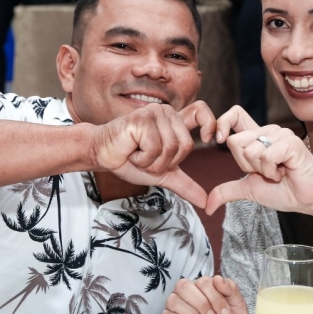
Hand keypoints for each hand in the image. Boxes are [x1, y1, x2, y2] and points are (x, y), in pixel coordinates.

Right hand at [89, 102, 212, 207]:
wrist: (102, 155)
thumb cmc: (129, 161)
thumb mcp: (162, 175)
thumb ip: (185, 185)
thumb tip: (206, 202)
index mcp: (174, 121)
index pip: (201, 111)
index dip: (210, 124)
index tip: (208, 139)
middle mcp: (166, 113)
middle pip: (185, 146)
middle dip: (165, 162)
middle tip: (147, 158)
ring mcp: (154, 113)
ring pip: (170, 148)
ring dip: (152, 162)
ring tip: (138, 154)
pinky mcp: (141, 119)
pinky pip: (154, 148)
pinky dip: (142, 158)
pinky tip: (131, 150)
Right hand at [161, 276, 248, 313]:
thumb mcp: (236, 302)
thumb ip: (230, 288)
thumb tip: (218, 279)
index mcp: (202, 284)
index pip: (203, 282)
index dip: (215, 298)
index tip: (225, 313)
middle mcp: (187, 291)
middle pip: (183, 286)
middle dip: (201, 303)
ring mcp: (176, 304)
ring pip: (173, 300)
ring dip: (191, 313)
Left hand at [206, 106, 312, 218]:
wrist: (309, 199)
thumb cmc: (284, 191)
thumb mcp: (249, 189)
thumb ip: (227, 191)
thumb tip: (207, 206)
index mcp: (257, 136)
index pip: (235, 114)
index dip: (222, 124)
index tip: (216, 140)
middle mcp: (268, 131)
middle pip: (235, 142)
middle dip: (246, 165)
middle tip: (266, 171)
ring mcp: (280, 134)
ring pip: (250, 151)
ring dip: (262, 171)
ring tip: (278, 172)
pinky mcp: (290, 143)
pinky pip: (266, 157)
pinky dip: (272, 172)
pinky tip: (285, 173)